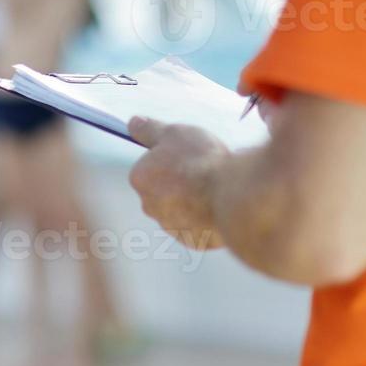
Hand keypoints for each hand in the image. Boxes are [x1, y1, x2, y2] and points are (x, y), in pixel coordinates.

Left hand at [127, 117, 229, 252]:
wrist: (232, 194)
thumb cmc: (201, 161)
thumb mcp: (174, 133)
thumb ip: (149, 130)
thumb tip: (133, 124)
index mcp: (140, 178)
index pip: (148, 168)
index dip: (169, 160)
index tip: (186, 156)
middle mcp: (150, 206)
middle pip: (162, 191)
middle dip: (179, 183)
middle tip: (202, 171)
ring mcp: (171, 226)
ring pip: (180, 211)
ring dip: (193, 202)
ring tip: (215, 188)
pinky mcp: (193, 241)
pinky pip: (197, 228)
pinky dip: (206, 219)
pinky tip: (219, 205)